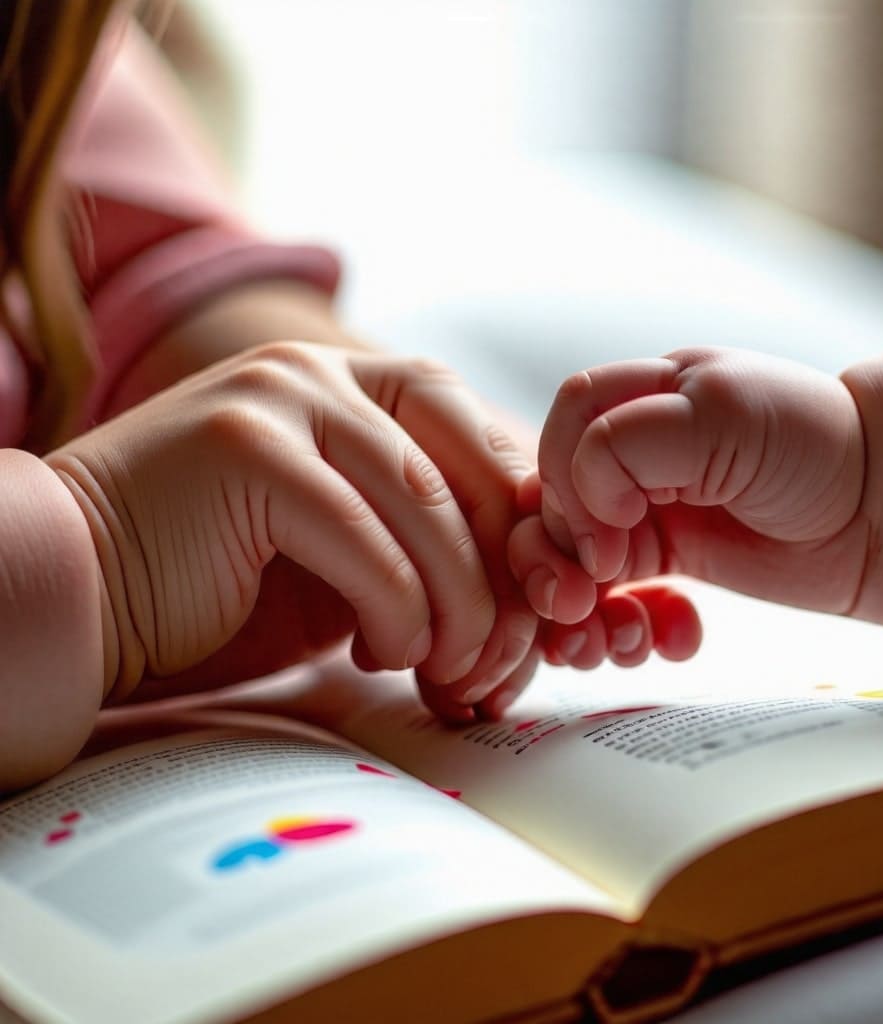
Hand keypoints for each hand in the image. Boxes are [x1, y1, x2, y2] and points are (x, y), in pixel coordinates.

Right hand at [46, 342, 534, 713]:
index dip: (523, 529)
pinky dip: (398, 612)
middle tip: (506, 651)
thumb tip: (532, 591)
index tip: (540, 610)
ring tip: (448, 666)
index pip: (482, 440)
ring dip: (458, 605)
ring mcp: (282, 398)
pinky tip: (382, 655)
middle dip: (504, 572)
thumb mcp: (349, 557)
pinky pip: (367, 540)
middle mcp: (323, 373)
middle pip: (469, 464)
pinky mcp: (246, 449)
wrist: (84, 592)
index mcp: (358, 386)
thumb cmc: (222, 585)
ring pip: (426, 506)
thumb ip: (425, 547)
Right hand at [510, 348, 868, 624]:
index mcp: (641, 398)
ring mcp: (645, 508)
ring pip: (569, 560)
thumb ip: (628, 441)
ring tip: (613, 644)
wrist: (882, 510)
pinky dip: (623, 627)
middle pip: (551, 505)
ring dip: (575, 610)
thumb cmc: (815, 444)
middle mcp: (633, 454)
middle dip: (552, 562)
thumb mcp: (721, 412)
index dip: (564, 488)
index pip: (562, 435)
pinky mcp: (665, 559)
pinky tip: (664, 638)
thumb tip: (586, 503)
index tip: (606, 539)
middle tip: (582, 603)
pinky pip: (614, 598)